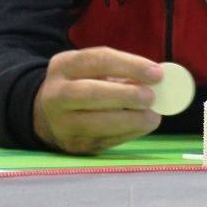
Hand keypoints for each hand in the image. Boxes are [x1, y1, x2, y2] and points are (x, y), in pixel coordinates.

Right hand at [33, 47, 163, 154]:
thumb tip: (157, 82)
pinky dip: (128, 134)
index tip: (157, 74)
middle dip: (125, 96)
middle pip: (91, 94)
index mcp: (64, 66)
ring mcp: (62, 123)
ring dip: (130, 120)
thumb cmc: (82, 85)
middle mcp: (57, 94)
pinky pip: (104, 141)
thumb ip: (121, 73)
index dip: (130, 66)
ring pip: (96, 123)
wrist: (48, 115)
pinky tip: (142, 126)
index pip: (98, 60)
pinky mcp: (74, 145)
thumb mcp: (93, 71)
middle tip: (151, 98)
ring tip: (152, 117)